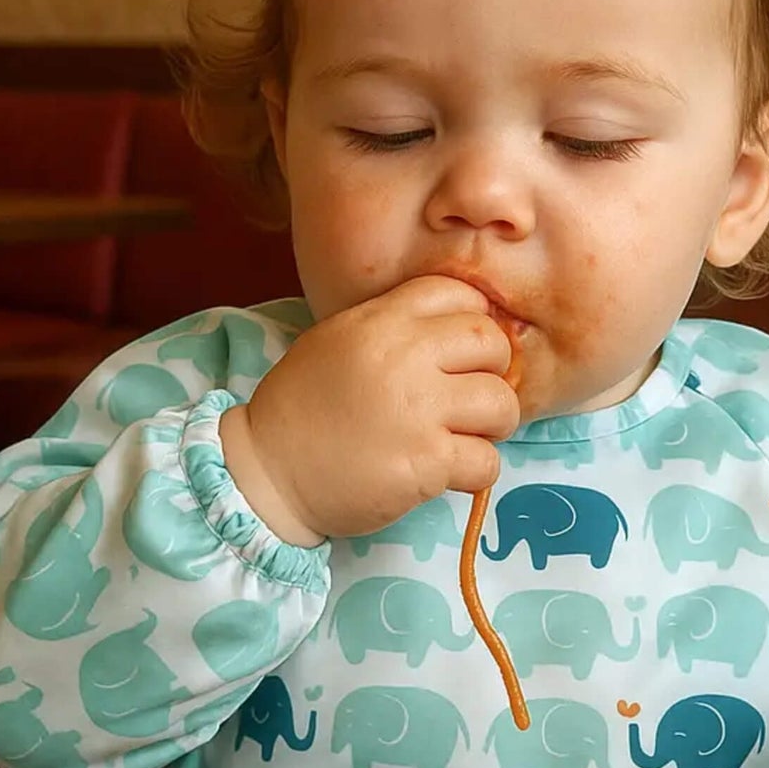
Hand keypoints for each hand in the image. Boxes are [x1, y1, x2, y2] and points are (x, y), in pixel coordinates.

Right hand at [220, 276, 518, 544]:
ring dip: (492, 425)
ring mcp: (418, 410)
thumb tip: (453, 332)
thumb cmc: (301, 408)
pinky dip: (476, 471)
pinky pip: (487, 461)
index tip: (461, 354)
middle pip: (492, 344)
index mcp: (380, 320)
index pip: (459, 294)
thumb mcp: (336, 341)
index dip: (472, 323)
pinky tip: (448, 473)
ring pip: (501, 404)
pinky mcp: (427, 462)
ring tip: (463, 437)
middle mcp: (404, 356)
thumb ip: (390, 328)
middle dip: (492, 373)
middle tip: (468, 399)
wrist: (267, 473)